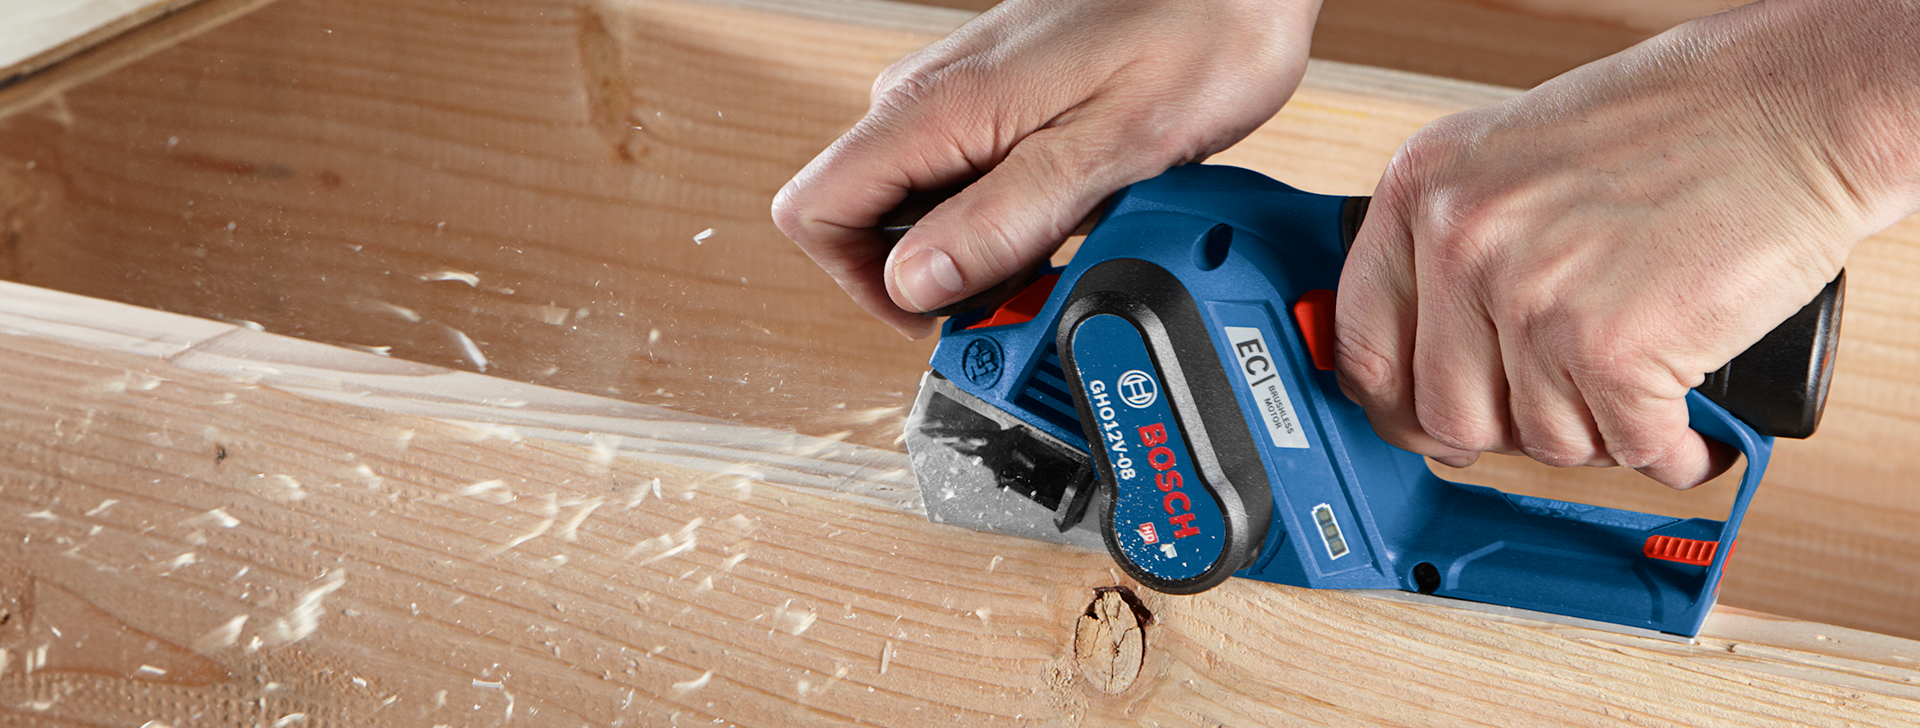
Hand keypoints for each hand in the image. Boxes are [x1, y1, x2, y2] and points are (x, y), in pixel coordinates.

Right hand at [773, 0, 1321, 337]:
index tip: (941, 313)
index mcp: (935, 107)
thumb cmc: (1194, 39)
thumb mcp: (1105, 152)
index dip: (864, 284)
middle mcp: (927, 97)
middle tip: (1029, 281)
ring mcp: (957, 100)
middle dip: (939, 276)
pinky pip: (967, 182)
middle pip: (865, 219)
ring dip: (983, 249)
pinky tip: (1076, 209)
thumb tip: (913, 285)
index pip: (817, 211)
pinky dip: (1012, 217)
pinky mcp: (993, 106)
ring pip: (920, 207)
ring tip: (1068, 236)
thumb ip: (1001, 220)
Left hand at [1335, 0, 1919, 486]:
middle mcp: (1461, 241)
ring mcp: (1530, 298)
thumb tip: (1429, 359)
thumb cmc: (1677, 123)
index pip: (1361, 344)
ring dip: (1597, 433)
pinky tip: (1687, 424)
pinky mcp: (1609, 350)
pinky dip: (1668, 450)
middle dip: (1506, 432)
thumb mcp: (1512, 161)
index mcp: (1422, 189)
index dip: (1394, 404)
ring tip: (1636, 386)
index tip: (1422, 420)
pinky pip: (1625, 449)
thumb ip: (1456, 248)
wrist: (1792, 106)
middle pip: (1443, 414)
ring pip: (1539, 440)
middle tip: (1555, 413)